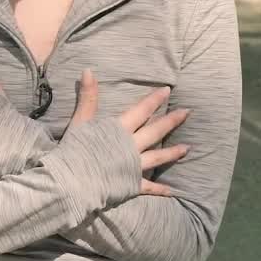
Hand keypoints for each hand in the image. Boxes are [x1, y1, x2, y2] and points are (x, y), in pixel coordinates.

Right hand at [71, 70, 189, 196]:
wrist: (74, 180)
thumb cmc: (75, 149)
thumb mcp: (80, 121)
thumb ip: (88, 97)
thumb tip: (89, 70)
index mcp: (119, 130)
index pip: (141, 111)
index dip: (154, 100)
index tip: (167, 90)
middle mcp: (132, 146)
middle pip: (155, 131)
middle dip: (171, 121)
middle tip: (187, 112)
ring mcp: (134, 166)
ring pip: (158, 157)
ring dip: (173, 152)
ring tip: (187, 148)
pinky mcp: (132, 184)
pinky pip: (149, 187)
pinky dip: (160, 189)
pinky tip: (171, 190)